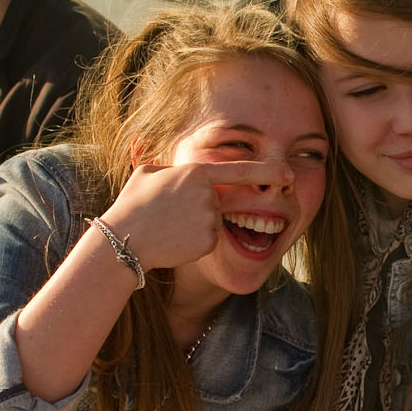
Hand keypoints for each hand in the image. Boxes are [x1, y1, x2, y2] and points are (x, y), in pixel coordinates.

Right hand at [99, 160, 295, 271]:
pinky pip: (209, 239)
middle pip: (219, 201)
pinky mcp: (209, 242)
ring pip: (213, 222)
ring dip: (196, 225)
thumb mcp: (146, 174)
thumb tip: (177, 170)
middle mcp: (208, 195)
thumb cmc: (131, 205)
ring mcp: (210, 219)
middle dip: (201, 208)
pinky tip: (175, 240)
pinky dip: (195, 242)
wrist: (124, 240)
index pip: (239, 171)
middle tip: (171, 215)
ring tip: (169, 227)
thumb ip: (170, 168)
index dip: (266, 172)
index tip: (287, 174)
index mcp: (196, 173)